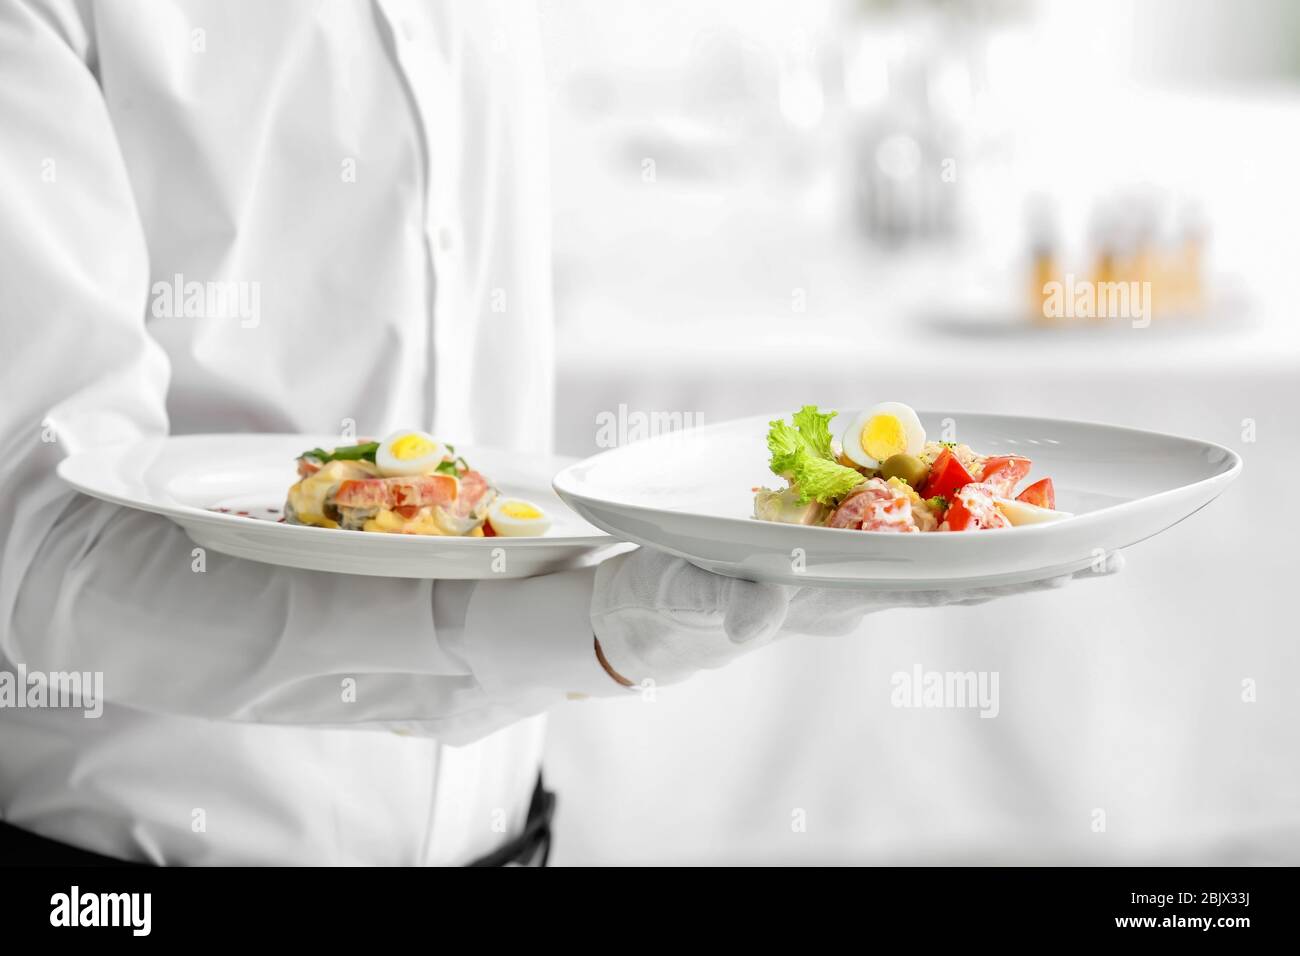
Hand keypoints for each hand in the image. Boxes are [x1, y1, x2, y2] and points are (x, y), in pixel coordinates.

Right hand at [591, 546, 1123, 686]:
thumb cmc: (661, 603)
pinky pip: (900, 529)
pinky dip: (949, 516)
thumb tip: (761, 611)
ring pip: (938, 554)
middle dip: (1030, 565)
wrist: (647, 608)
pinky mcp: (825, 546)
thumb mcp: (679, 597)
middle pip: (956, 573)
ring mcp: (843, 567)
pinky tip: (984, 500)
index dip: (1002, 571)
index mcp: (829, 594)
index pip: (931, 583)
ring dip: (1006, 547)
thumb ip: (717, 604)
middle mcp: (852, 584)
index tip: (1067, 565)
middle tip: (1110, 554)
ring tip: (1074, 536)